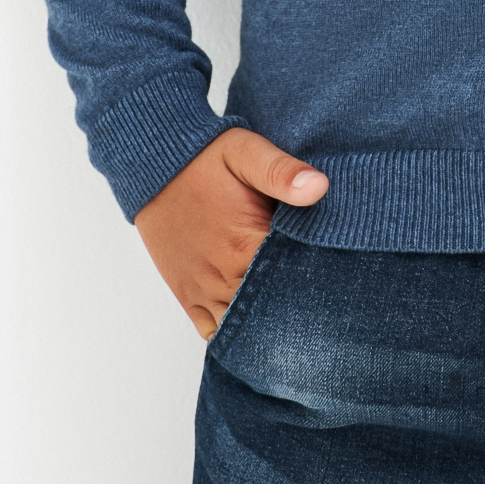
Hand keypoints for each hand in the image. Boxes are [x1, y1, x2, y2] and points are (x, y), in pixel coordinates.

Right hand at [134, 128, 328, 338]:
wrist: (154, 168)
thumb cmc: (205, 158)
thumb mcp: (246, 152)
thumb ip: (282, 172)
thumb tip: (319, 187)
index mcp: (244, 246)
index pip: (292, 280)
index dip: (314, 276)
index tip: (330, 270)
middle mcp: (223, 277)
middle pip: (270, 308)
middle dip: (294, 301)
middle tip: (317, 293)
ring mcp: (203, 290)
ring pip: (243, 325)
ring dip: (265, 319)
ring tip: (290, 307)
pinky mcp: (187, 295)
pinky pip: (212, 331)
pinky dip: (233, 330)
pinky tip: (253, 321)